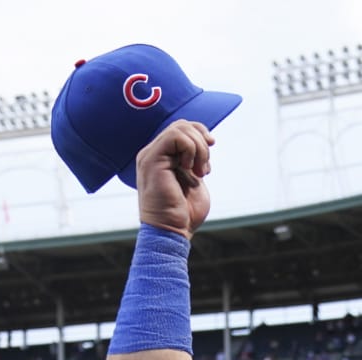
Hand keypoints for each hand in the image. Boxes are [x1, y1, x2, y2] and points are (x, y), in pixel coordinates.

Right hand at [136, 120, 212, 237]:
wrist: (172, 232)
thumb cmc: (184, 214)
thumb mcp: (194, 180)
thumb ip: (195, 160)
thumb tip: (207, 141)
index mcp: (162, 158)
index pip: (181, 129)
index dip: (200, 134)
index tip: (211, 152)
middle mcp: (153, 154)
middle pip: (182, 125)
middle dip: (202, 142)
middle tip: (204, 170)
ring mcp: (150, 156)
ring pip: (180, 128)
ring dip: (199, 149)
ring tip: (199, 172)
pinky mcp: (151, 159)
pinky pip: (175, 136)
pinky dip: (191, 149)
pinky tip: (190, 170)